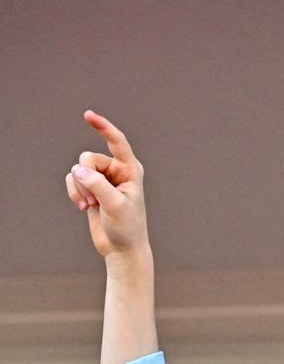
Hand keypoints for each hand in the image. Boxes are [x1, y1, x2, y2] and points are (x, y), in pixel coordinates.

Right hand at [64, 111, 149, 261]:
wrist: (122, 248)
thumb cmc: (127, 227)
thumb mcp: (115, 206)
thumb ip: (97, 185)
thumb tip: (77, 170)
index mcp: (131, 170)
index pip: (117, 142)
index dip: (103, 127)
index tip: (88, 115)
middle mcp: (116, 170)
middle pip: (87, 158)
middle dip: (86, 179)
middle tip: (96, 200)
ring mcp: (102, 178)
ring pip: (77, 169)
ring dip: (80, 189)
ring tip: (93, 206)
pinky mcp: (90, 187)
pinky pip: (72, 179)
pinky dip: (74, 193)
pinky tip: (85, 208)